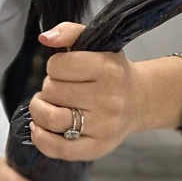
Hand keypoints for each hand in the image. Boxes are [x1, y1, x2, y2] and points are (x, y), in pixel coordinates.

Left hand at [29, 22, 146, 161]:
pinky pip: (56, 148)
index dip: (55, 66)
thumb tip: (44, 38)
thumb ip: (69, 32)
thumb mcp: (98, 45)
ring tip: (48, 106)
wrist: (141, 100)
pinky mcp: (97, 147)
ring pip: (51, 119)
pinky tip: (41, 128)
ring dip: (40, 111)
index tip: (66, 70)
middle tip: (62, 89)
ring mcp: (104, 125)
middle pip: (51, 91)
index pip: (57, 66)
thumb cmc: (112, 72)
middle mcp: (109, 98)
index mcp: (108, 68)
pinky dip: (41, 138)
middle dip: (50, 88)